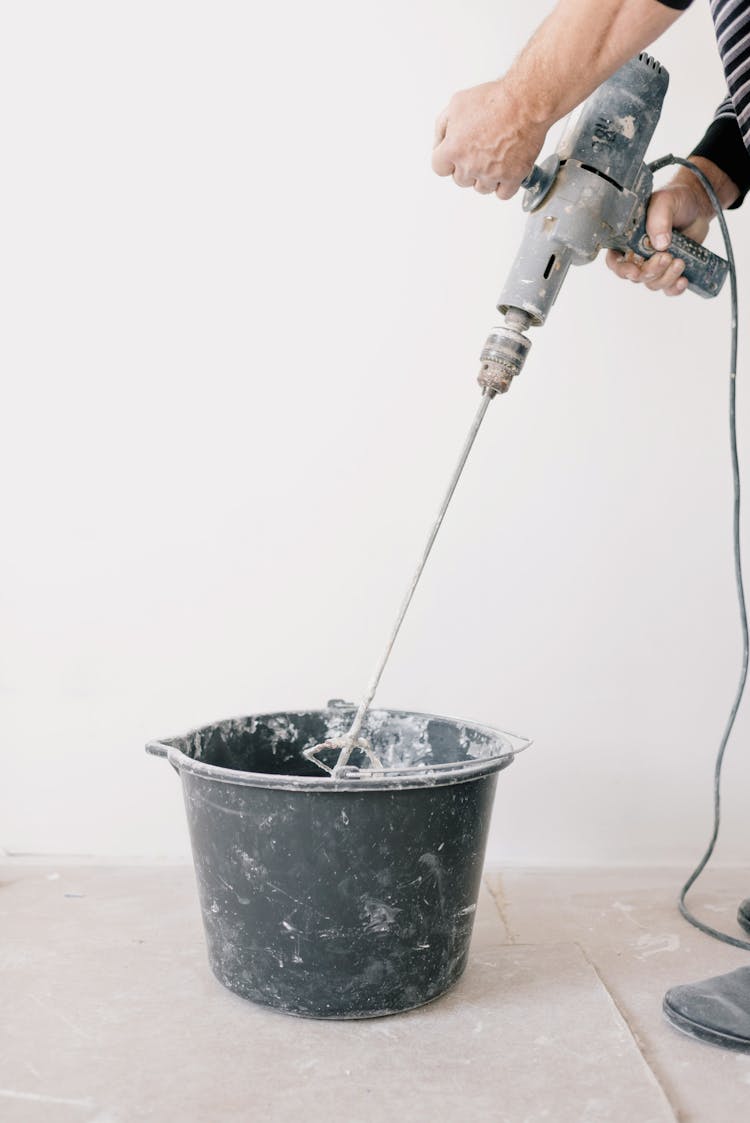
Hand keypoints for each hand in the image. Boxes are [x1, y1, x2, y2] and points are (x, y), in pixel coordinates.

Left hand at [432, 79, 547, 199]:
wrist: (525, 102)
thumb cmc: (494, 99)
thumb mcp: (457, 103)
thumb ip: (442, 127)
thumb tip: (439, 144)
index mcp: (453, 149)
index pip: (439, 168)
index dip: (447, 160)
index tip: (455, 155)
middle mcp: (470, 165)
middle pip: (461, 180)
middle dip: (467, 167)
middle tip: (478, 151)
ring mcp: (491, 174)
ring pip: (481, 188)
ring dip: (485, 177)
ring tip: (494, 158)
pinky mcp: (512, 177)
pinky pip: (503, 194)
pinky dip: (503, 185)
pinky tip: (505, 171)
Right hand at [605, 177, 710, 296]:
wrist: (698, 206)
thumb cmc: (676, 200)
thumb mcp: (665, 202)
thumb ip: (659, 219)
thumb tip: (660, 244)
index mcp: (629, 239)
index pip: (615, 261)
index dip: (621, 269)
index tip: (634, 270)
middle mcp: (638, 255)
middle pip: (636, 276)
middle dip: (651, 271)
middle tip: (667, 257)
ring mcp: (654, 264)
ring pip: (653, 284)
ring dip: (666, 277)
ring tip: (680, 262)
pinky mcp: (670, 271)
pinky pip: (668, 289)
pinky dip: (675, 289)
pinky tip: (684, 280)